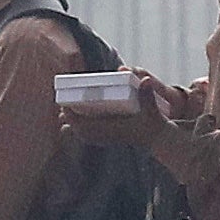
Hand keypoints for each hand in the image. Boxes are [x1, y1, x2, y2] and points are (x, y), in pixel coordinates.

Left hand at [56, 71, 179, 143]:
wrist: (159, 141)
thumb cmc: (154, 123)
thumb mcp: (152, 108)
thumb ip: (147, 94)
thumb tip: (147, 79)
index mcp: (112, 130)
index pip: (85, 126)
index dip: (72, 117)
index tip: (63, 106)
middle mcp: (108, 136)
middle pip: (81, 131)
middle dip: (69, 121)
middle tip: (60, 108)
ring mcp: (109, 140)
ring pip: (85, 136)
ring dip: (74, 127)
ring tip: (64, 116)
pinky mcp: (111, 140)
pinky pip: (91, 137)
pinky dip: (83, 131)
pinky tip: (78, 126)